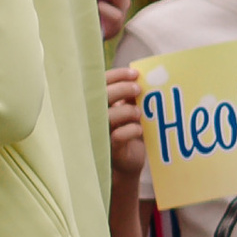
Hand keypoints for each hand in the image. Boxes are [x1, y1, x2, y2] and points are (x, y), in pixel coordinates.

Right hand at [105, 64, 145, 183]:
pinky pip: (117, 135)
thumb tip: (142, 79)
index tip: (135, 74)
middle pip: (101, 96)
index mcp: (98, 104)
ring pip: (108, 116)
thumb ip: (131, 97)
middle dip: (122, 89)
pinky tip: (140, 129)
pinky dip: (131, 129)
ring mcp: (99, 133)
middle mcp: (94, 116)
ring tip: (138, 113)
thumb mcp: (130, 110)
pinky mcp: (109, 149)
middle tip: (138, 90)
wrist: (128, 162)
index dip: (117, 75)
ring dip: (127, 110)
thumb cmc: (129, 131)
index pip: (101, 83)